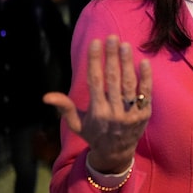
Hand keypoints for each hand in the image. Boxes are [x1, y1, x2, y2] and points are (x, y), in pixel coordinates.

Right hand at [43, 35, 152, 172]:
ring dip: (127, 63)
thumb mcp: (77, 124)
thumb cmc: (94, 134)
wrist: (116, 155)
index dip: (94, 60)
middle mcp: (114, 111)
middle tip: (112, 37)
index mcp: (96, 111)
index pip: (95, 81)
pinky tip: (144, 62)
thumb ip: (65, 108)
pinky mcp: (144, 114)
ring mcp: (130, 113)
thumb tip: (47, 96)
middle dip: (112, 57)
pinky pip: (146, 93)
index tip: (95, 42)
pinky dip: (146, 78)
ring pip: (129, 84)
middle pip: (113, 79)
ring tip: (125, 45)